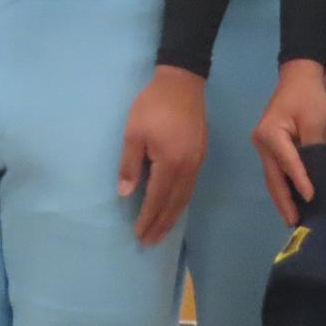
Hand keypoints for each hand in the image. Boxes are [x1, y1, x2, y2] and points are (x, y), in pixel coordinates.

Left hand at [118, 65, 206, 245]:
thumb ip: (130, 164)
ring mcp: (197, 163)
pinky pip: (190, 188)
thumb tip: (125, 193)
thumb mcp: (133, 133)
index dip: (148, 218)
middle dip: (161, 224)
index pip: (157, 199)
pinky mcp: (200, 156)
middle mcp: (188, 169)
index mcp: (170, 164)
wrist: (181, 83)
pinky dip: (180, 202)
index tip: (139, 234)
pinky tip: (174, 206)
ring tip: (161, 231)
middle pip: (174, 205)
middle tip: (150, 241)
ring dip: (172, 217)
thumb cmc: (152, 106)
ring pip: (184, 198)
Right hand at [253, 59, 325, 224]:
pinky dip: (283, 186)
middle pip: (273, 177)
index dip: (300, 182)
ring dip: (282, 197)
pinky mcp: (270, 146)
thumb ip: (313, 148)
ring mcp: (264, 145)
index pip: (287, 163)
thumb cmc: (307, 96)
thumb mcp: (314, 120)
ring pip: (273, 177)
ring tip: (292, 219)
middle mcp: (262, 142)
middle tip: (294, 224)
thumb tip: (315, 175)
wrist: (299, 76)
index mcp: (270, 134)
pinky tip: (291, 200)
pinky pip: (276, 171)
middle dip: (284, 201)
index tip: (312, 199)